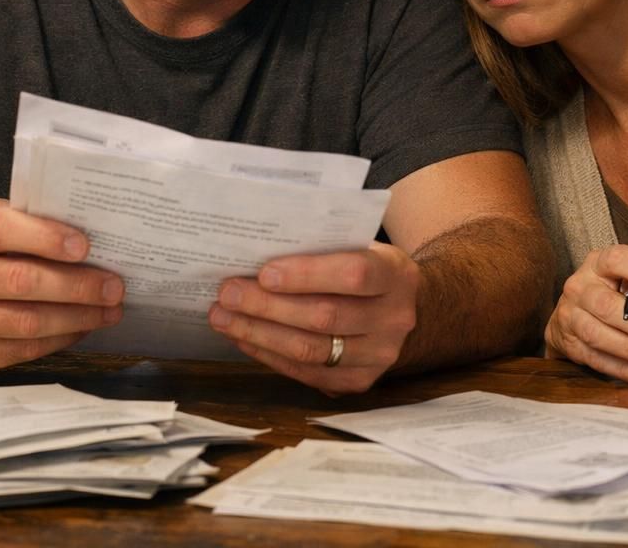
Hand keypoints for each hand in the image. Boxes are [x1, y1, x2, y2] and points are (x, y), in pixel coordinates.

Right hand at [0, 200, 124, 375]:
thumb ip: (27, 219)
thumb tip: (88, 228)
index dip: (44, 237)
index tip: (84, 246)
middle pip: (20, 281)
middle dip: (76, 285)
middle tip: (114, 287)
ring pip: (25, 322)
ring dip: (76, 317)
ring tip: (110, 310)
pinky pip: (21, 350)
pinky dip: (60, 339)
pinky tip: (82, 328)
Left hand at [210, 240, 419, 394]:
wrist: (403, 309)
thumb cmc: (368, 269)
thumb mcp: (361, 247)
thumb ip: (324, 249)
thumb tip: (257, 254)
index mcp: (397, 276)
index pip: (354, 275)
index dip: (307, 275)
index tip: (264, 272)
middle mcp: (394, 319)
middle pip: (325, 317)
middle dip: (268, 306)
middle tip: (228, 294)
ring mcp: (379, 356)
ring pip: (311, 350)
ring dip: (260, 334)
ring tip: (224, 317)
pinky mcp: (359, 381)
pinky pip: (307, 373)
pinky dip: (270, 355)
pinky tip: (245, 339)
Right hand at [542, 246, 627, 386]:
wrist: (577, 315)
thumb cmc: (619, 292)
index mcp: (599, 263)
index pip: (619, 259)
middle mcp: (579, 285)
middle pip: (606, 304)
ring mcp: (569, 315)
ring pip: (598, 334)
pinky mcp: (568, 343)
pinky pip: (595, 359)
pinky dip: (623, 370)